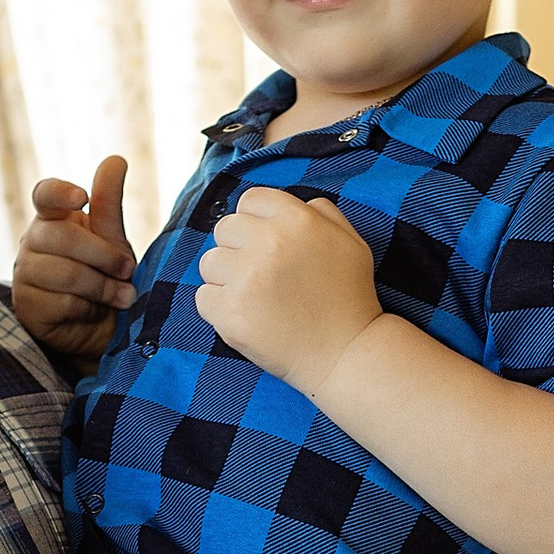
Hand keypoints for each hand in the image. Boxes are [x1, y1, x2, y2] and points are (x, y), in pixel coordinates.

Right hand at [12, 155, 132, 361]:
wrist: (102, 329)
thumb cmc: (105, 277)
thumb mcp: (113, 239)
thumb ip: (109, 203)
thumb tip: (115, 159)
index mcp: (52, 219)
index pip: (44, 194)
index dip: (59, 192)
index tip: (82, 198)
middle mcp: (32, 243)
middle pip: (62, 237)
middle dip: (103, 255)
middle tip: (128, 270)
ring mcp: (24, 275)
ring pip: (64, 273)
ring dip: (102, 287)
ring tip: (123, 297)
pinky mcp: (26, 307)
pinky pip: (61, 303)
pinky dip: (87, 309)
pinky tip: (93, 312)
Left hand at [196, 186, 382, 394]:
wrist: (346, 354)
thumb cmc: (348, 298)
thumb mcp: (350, 242)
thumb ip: (322, 212)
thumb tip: (293, 203)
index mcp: (298, 220)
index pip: (250, 199)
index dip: (254, 221)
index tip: (264, 244)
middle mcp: (270, 243)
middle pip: (224, 229)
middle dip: (238, 249)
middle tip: (262, 276)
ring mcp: (248, 278)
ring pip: (209, 263)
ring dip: (226, 279)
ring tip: (255, 298)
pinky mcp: (231, 312)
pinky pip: (203, 297)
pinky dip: (219, 309)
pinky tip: (248, 317)